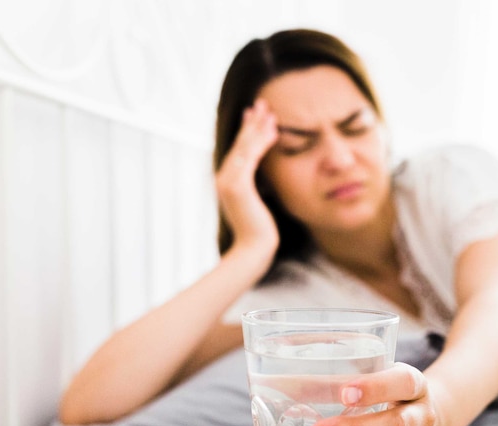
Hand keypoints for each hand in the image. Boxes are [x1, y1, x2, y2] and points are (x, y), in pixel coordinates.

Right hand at [215, 98, 279, 257]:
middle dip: (252, 122)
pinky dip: (261, 142)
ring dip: (258, 127)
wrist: (253, 250)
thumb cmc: (258, 232)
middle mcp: (224, 177)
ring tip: (269, 111)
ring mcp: (229, 180)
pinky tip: (273, 131)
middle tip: (262, 102)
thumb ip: (253, 192)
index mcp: (228, 181)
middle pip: (239, 143)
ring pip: (245, 146)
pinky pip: (251, 157)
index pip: (238, 150)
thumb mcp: (255, 206)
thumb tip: (259, 187)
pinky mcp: (238, 185)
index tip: (255, 115)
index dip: (247, 131)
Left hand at [310, 363, 445, 425]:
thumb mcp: (380, 376)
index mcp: (415, 385)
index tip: (344, 393)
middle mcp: (422, 415)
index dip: (376, 388)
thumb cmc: (394, 392)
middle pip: (396, 424)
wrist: (435, 415)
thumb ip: (344, 380)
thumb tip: (286, 384)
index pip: (402, 383)